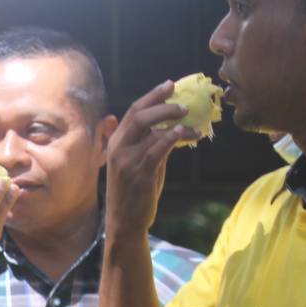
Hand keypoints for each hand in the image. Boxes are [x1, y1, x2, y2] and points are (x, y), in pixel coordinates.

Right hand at [104, 79, 192, 239]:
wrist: (125, 222)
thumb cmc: (134, 193)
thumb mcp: (140, 164)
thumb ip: (151, 145)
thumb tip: (172, 129)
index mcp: (115, 143)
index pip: (133, 111)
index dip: (152, 96)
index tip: (170, 84)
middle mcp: (117, 148)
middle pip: (139, 115)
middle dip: (161, 102)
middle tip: (183, 100)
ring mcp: (126, 160)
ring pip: (150, 129)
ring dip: (173, 120)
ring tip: (189, 118)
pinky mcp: (138, 172)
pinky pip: (157, 148)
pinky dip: (172, 137)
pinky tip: (186, 134)